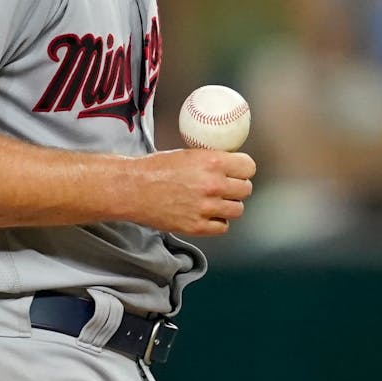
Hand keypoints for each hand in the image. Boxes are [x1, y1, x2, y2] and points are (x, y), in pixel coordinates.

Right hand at [126, 148, 255, 235]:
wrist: (133, 188)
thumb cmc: (155, 168)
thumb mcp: (188, 154)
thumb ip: (211, 160)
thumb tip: (229, 163)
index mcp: (212, 162)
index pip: (248, 167)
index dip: (243, 169)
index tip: (239, 171)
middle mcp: (213, 185)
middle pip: (245, 189)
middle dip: (237, 187)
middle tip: (226, 187)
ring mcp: (206, 208)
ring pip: (237, 209)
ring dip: (229, 205)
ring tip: (216, 202)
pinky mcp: (197, 226)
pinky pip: (223, 227)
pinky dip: (218, 222)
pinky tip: (208, 215)